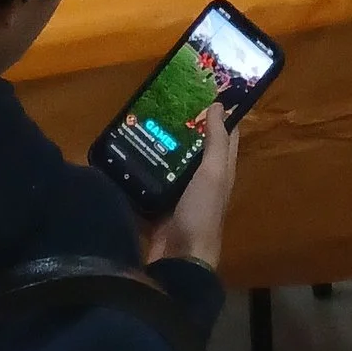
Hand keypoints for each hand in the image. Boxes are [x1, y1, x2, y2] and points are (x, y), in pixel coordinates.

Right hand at [142, 106, 239, 272]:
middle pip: (194, 148)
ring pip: (171, 162)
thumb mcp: (213, 175)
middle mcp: (201, 182)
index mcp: (220, 173)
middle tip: (163, 98)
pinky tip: (126, 150)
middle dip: (183, 125)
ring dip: (160, 144)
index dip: (220, 113)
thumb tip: (220, 105)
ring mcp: (179, 196)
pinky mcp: (158, 207)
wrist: (177, 263)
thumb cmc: (201, 214)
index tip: (204, 87)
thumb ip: (216, 143)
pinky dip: (142, 167)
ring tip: (140, 117)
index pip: (225, 136)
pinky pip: (150, 182)